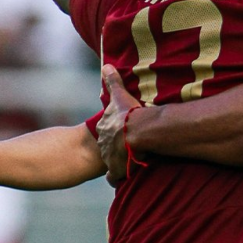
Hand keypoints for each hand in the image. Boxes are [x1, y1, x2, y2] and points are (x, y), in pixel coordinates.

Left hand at [96, 65, 140, 185]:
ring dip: (116, 163)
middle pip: (107, 148)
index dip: (112, 133)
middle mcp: (104, 144)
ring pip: (110, 162)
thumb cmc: (130, 113)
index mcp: (105, 127)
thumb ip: (113, 81)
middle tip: (124, 149)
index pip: (105, 132)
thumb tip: (106, 65)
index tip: (118, 134)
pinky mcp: (116, 169)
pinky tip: (122, 177)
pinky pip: (114, 177)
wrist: (138, 132)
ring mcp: (109, 158)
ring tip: (126, 163)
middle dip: (113, 149)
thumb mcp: (120, 95)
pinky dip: (117, 177)